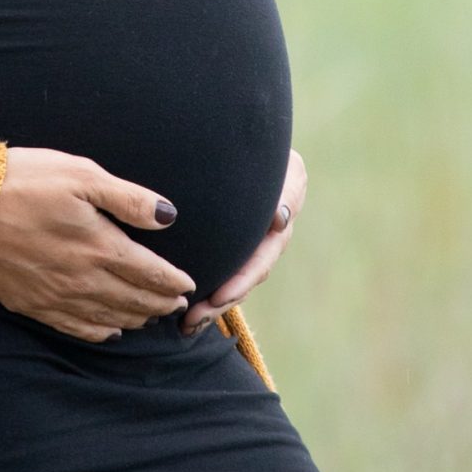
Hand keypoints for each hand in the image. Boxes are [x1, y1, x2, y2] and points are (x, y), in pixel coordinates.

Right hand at [0, 148, 197, 341]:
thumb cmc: (20, 182)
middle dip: (159, 302)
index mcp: (99, 246)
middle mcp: (83, 279)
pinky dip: (98, 332)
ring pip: (108, 317)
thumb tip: (168, 216)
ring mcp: (56, 296)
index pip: (149, 272)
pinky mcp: (31, 304)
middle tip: (176, 303)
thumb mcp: (79, 174)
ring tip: (150, 316)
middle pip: (133, 299)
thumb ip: (127, 198)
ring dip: (135, 318)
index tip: (187, 283)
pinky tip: (108, 331)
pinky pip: (75, 328)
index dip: (172, 280)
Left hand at [180, 150, 306, 335]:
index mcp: (281, 221)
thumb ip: (285, 191)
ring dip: (212, 305)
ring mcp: (252, 244)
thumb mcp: (285, 167)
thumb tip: (279, 220)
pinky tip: (185, 314)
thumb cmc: (265, 150)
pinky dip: (207, 295)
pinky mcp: (234, 247)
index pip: (262, 257)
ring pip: (233, 282)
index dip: (242, 279)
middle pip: (246, 278)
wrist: (250, 147)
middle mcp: (269, 238)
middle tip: (196, 316)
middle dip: (222, 300)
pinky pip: (222, 275)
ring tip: (187, 323)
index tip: (220, 296)